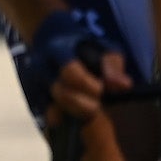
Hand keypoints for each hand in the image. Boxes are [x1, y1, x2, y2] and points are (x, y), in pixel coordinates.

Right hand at [30, 8, 127, 122]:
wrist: (52, 41)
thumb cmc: (84, 47)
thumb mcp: (103, 48)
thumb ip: (113, 66)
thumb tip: (124, 86)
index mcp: (58, 50)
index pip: (69, 71)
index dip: (87, 84)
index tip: (101, 89)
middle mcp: (41, 67)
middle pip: (59, 93)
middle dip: (81, 104)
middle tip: (97, 106)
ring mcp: (35, 84)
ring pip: (50, 108)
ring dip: (72, 113)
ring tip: (88, 112)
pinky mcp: (35, 98)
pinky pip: (48, 116)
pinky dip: (62, 119)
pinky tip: (74, 116)